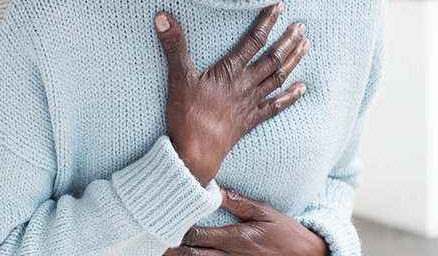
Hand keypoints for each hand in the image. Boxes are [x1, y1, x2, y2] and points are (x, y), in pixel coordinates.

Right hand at [154, 2, 309, 185]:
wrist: (196, 152)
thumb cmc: (187, 116)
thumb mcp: (177, 77)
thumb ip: (173, 45)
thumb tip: (162, 16)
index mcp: (230, 72)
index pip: (252, 41)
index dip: (266, 22)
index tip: (279, 7)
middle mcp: (245, 85)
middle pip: (272, 58)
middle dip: (287, 40)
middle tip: (301, 26)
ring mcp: (250, 103)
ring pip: (277, 78)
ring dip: (292, 61)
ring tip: (306, 46)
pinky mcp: (250, 121)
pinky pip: (275, 106)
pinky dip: (290, 97)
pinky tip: (302, 88)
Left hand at [163, 187, 329, 255]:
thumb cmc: (285, 233)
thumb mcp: (264, 212)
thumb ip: (237, 202)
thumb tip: (212, 188)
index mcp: (236, 239)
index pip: (197, 235)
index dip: (178, 229)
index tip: (164, 217)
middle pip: (191, 255)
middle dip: (170, 247)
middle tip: (152, 235)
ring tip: (160, 249)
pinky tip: (183, 255)